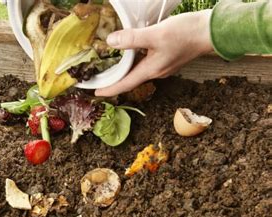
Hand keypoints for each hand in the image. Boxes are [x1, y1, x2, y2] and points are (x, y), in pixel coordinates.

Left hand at [95, 10, 212, 96]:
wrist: (213, 31)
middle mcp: (156, 71)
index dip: (109, 89)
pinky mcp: (168, 57)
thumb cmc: (187, 33)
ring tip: (109, 63)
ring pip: (138, 69)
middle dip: (114, 78)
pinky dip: (135, 57)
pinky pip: (146, 61)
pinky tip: (130, 48)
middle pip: (130, 78)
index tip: (95, 92)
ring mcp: (163, 65)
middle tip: (98, 76)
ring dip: (124, 67)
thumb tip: (111, 41)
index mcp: (151, 70)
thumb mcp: (156, 34)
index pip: (125, 84)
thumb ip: (132, 39)